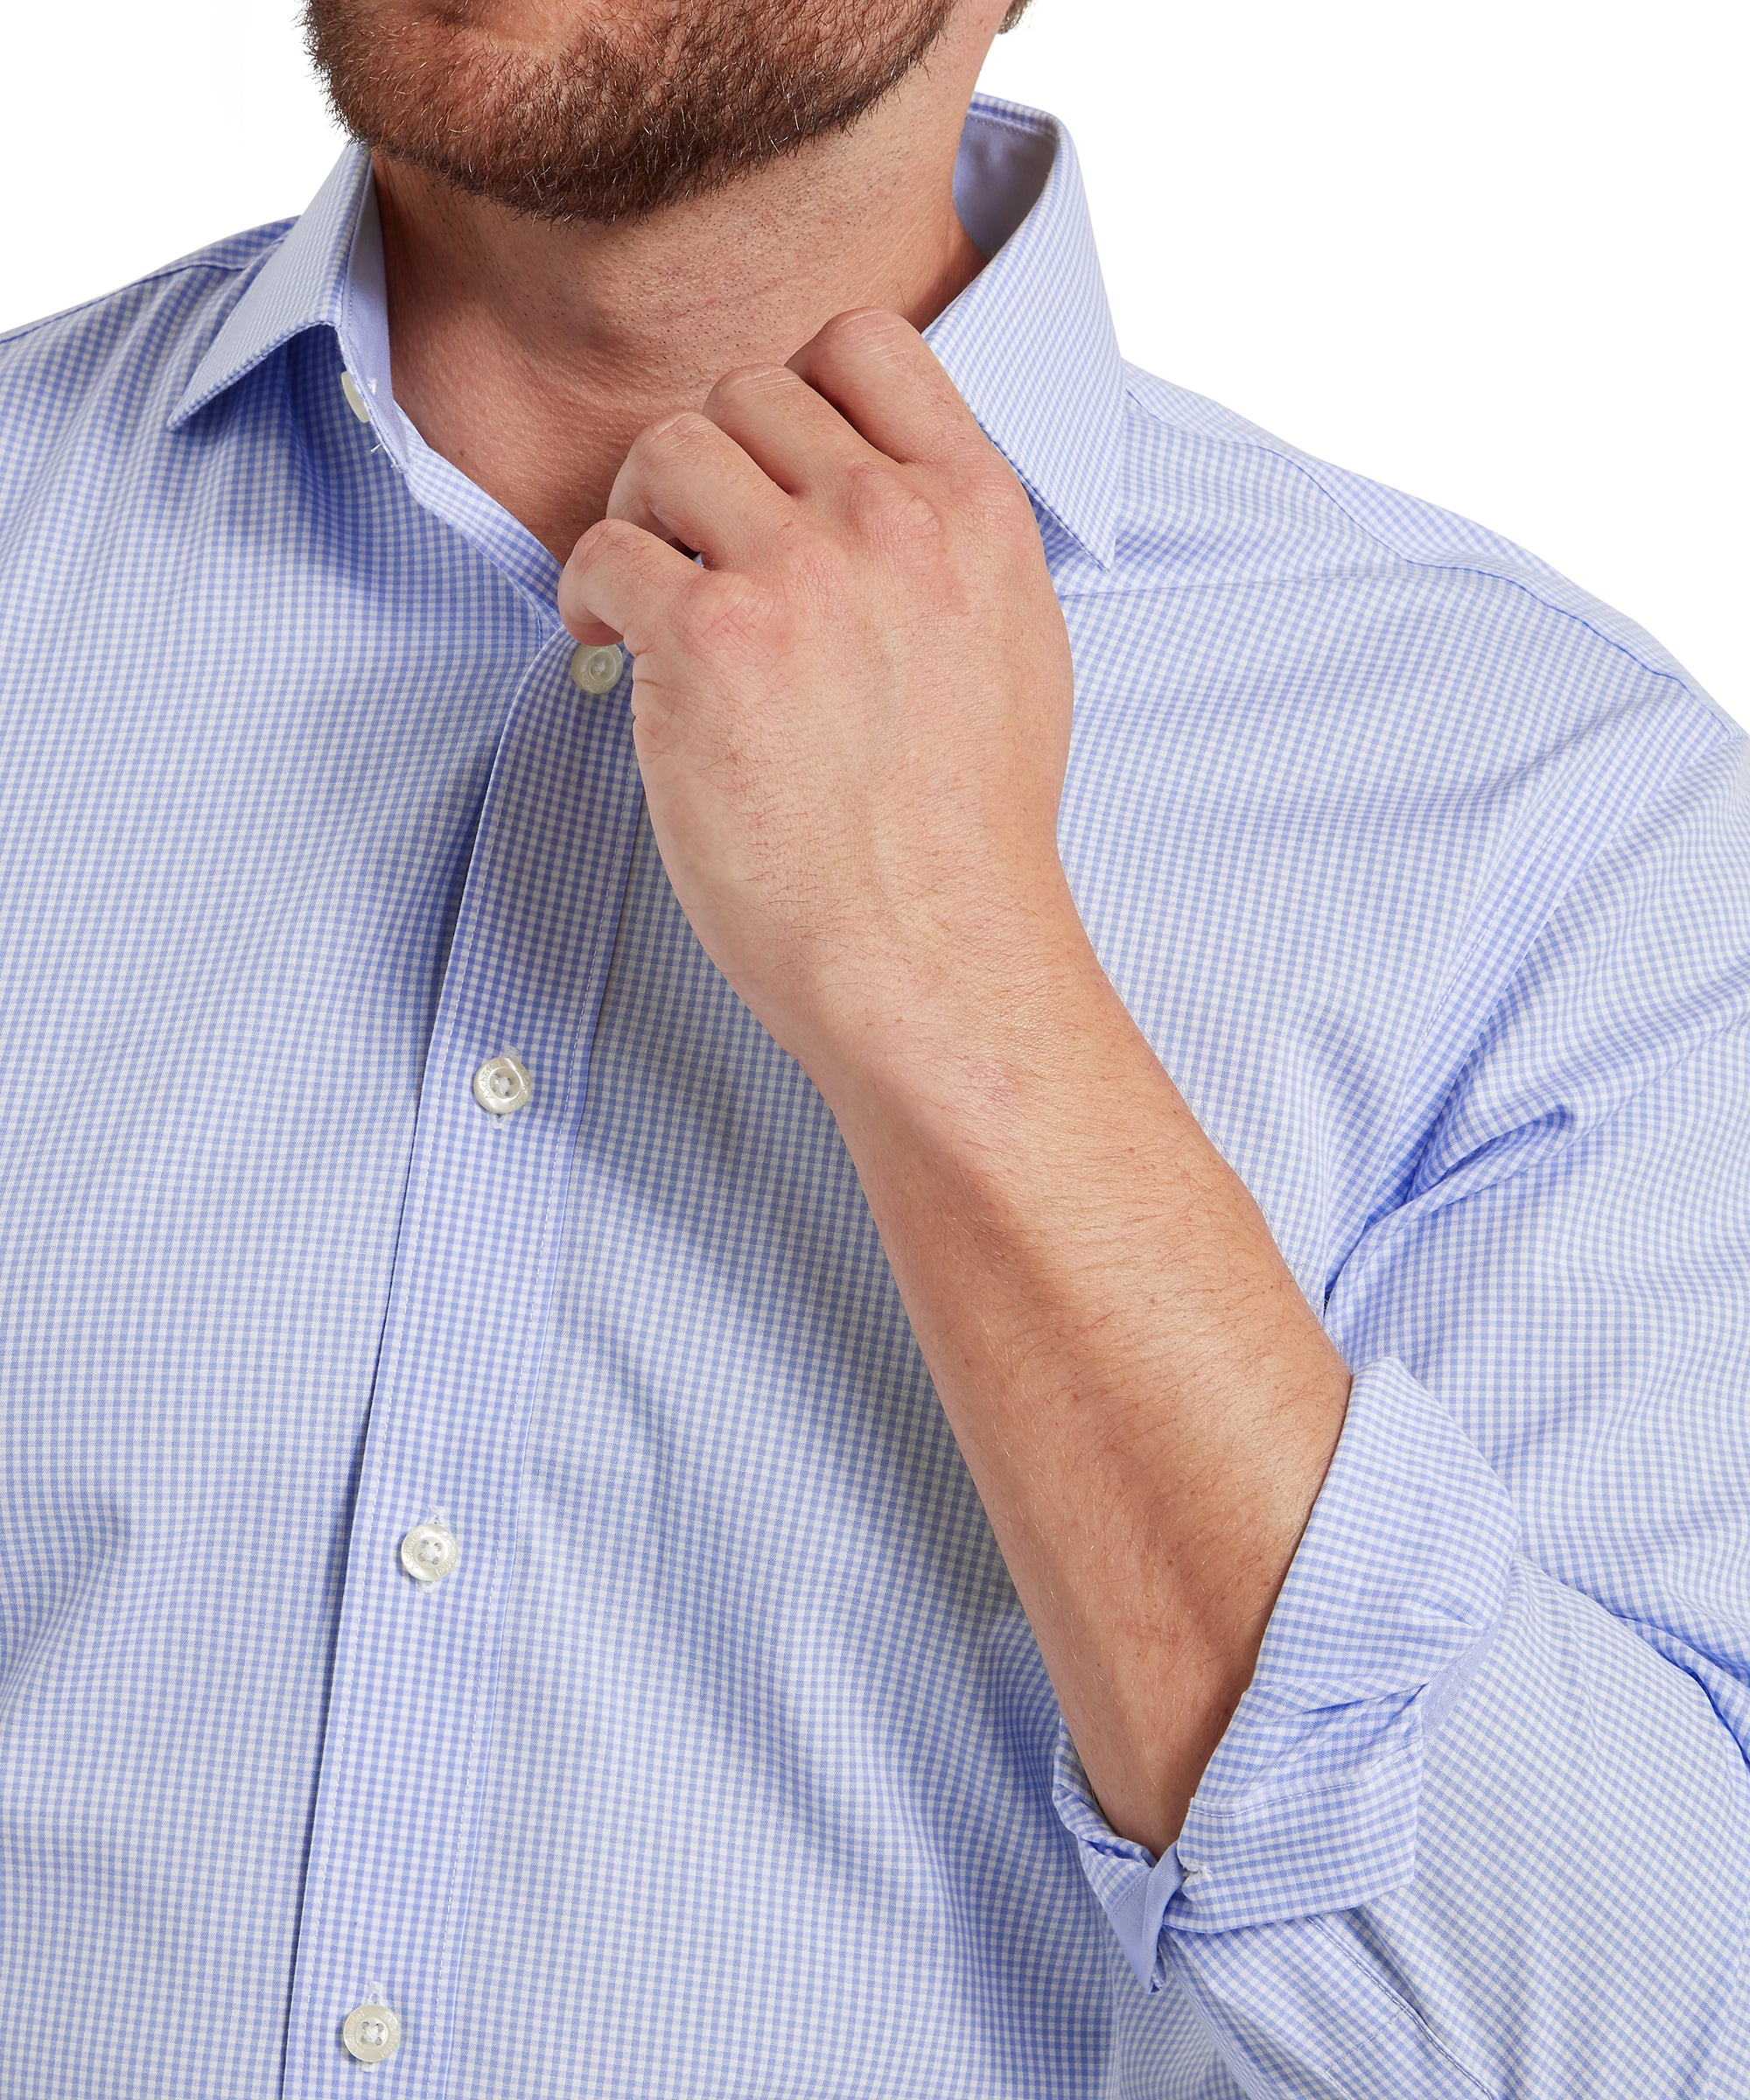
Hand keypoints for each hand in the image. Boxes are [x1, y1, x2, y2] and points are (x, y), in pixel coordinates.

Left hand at [557, 307, 1084, 1100]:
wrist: (938, 956)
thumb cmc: (970, 839)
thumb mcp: (1015, 653)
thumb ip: (952, 549)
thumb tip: (880, 495)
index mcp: (976, 510)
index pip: (866, 343)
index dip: (794, 390)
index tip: (767, 467)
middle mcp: (891, 520)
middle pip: (746, 394)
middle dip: (703, 468)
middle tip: (690, 552)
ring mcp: (800, 574)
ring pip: (667, 451)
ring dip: (640, 515)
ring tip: (646, 601)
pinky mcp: (709, 644)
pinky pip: (605, 552)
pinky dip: (589, 595)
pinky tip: (609, 651)